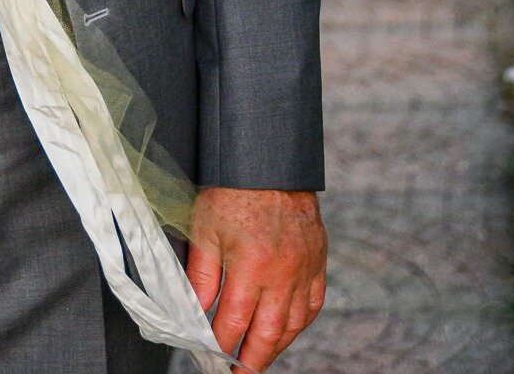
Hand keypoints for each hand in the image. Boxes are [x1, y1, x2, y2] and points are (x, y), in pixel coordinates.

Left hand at [185, 188, 326, 369]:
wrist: (268, 160)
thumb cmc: (232, 190)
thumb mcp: (204, 228)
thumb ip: (201, 275)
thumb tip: (195, 312)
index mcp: (252, 266)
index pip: (234, 322)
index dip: (220, 343)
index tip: (210, 355)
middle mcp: (283, 273)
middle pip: (268, 333)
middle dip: (251, 360)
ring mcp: (304, 268)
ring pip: (293, 324)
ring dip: (276, 347)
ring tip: (260, 359)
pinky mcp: (318, 259)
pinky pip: (314, 303)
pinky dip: (301, 322)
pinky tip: (289, 330)